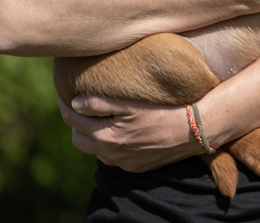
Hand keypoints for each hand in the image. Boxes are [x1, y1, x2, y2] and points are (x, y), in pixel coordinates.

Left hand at [59, 94, 201, 171]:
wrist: (194, 129)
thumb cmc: (164, 110)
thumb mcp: (131, 103)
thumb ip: (99, 103)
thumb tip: (75, 102)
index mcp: (106, 135)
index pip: (73, 120)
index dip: (65, 104)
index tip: (64, 93)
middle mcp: (111, 154)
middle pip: (79, 139)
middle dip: (75, 123)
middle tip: (79, 107)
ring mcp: (124, 163)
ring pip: (94, 151)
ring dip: (91, 136)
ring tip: (97, 119)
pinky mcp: (136, 167)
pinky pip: (112, 159)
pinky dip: (108, 146)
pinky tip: (118, 133)